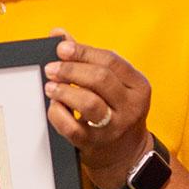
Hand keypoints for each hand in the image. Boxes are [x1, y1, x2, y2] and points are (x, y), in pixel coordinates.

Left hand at [43, 32, 154, 188]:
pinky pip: (73, 128)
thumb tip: (58, 34)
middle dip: (71, 70)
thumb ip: (87, 57)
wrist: (126, 154)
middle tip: (51, 68)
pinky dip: (58, 115)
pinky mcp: (95, 144)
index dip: (83, 52)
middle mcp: (131, 107)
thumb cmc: (116, 109)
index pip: (111, 61)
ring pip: (89, 103)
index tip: (61, 48)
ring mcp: (114, 127)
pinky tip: (53, 106)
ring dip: (65, 91)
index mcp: (138, 86)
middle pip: (100, 79)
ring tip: (50, 86)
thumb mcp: (113, 83)